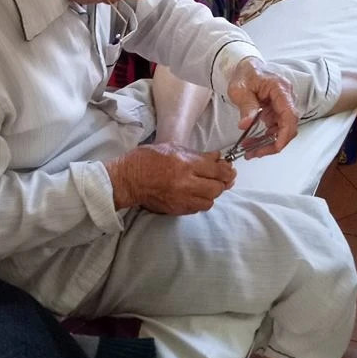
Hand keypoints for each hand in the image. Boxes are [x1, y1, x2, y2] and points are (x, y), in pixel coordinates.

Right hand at [105, 143, 235, 214]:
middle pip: (217, 188)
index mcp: (186, 164)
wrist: (127, 180)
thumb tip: (217, 157)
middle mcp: (186, 183)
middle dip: (221, 183)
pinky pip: (197, 208)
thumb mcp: (173, 148)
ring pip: (210, 201)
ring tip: (206, 187)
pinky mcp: (177, 209)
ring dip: (211, 194)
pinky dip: (200, 202)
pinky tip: (195, 194)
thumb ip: (197, 154)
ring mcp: (182, 199)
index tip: (229, 169)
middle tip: (220, 178)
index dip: (227, 170)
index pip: (217, 170)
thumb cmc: (147, 159)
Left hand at [227, 56, 298, 156]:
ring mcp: (283, 105)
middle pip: (288, 126)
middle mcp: (286, 97)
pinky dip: (266, 137)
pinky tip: (253, 142)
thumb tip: (246, 125)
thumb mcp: (240, 89)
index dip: (284, 134)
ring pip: (282, 130)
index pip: (289, 115)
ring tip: (250, 150)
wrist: (245, 68)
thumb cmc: (244, 74)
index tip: (275, 147)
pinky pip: (276, 128)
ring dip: (268, 142)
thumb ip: (246, 106)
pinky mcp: (277, 111)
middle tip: (255, 153)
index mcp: (280, 89)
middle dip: (273, 143)